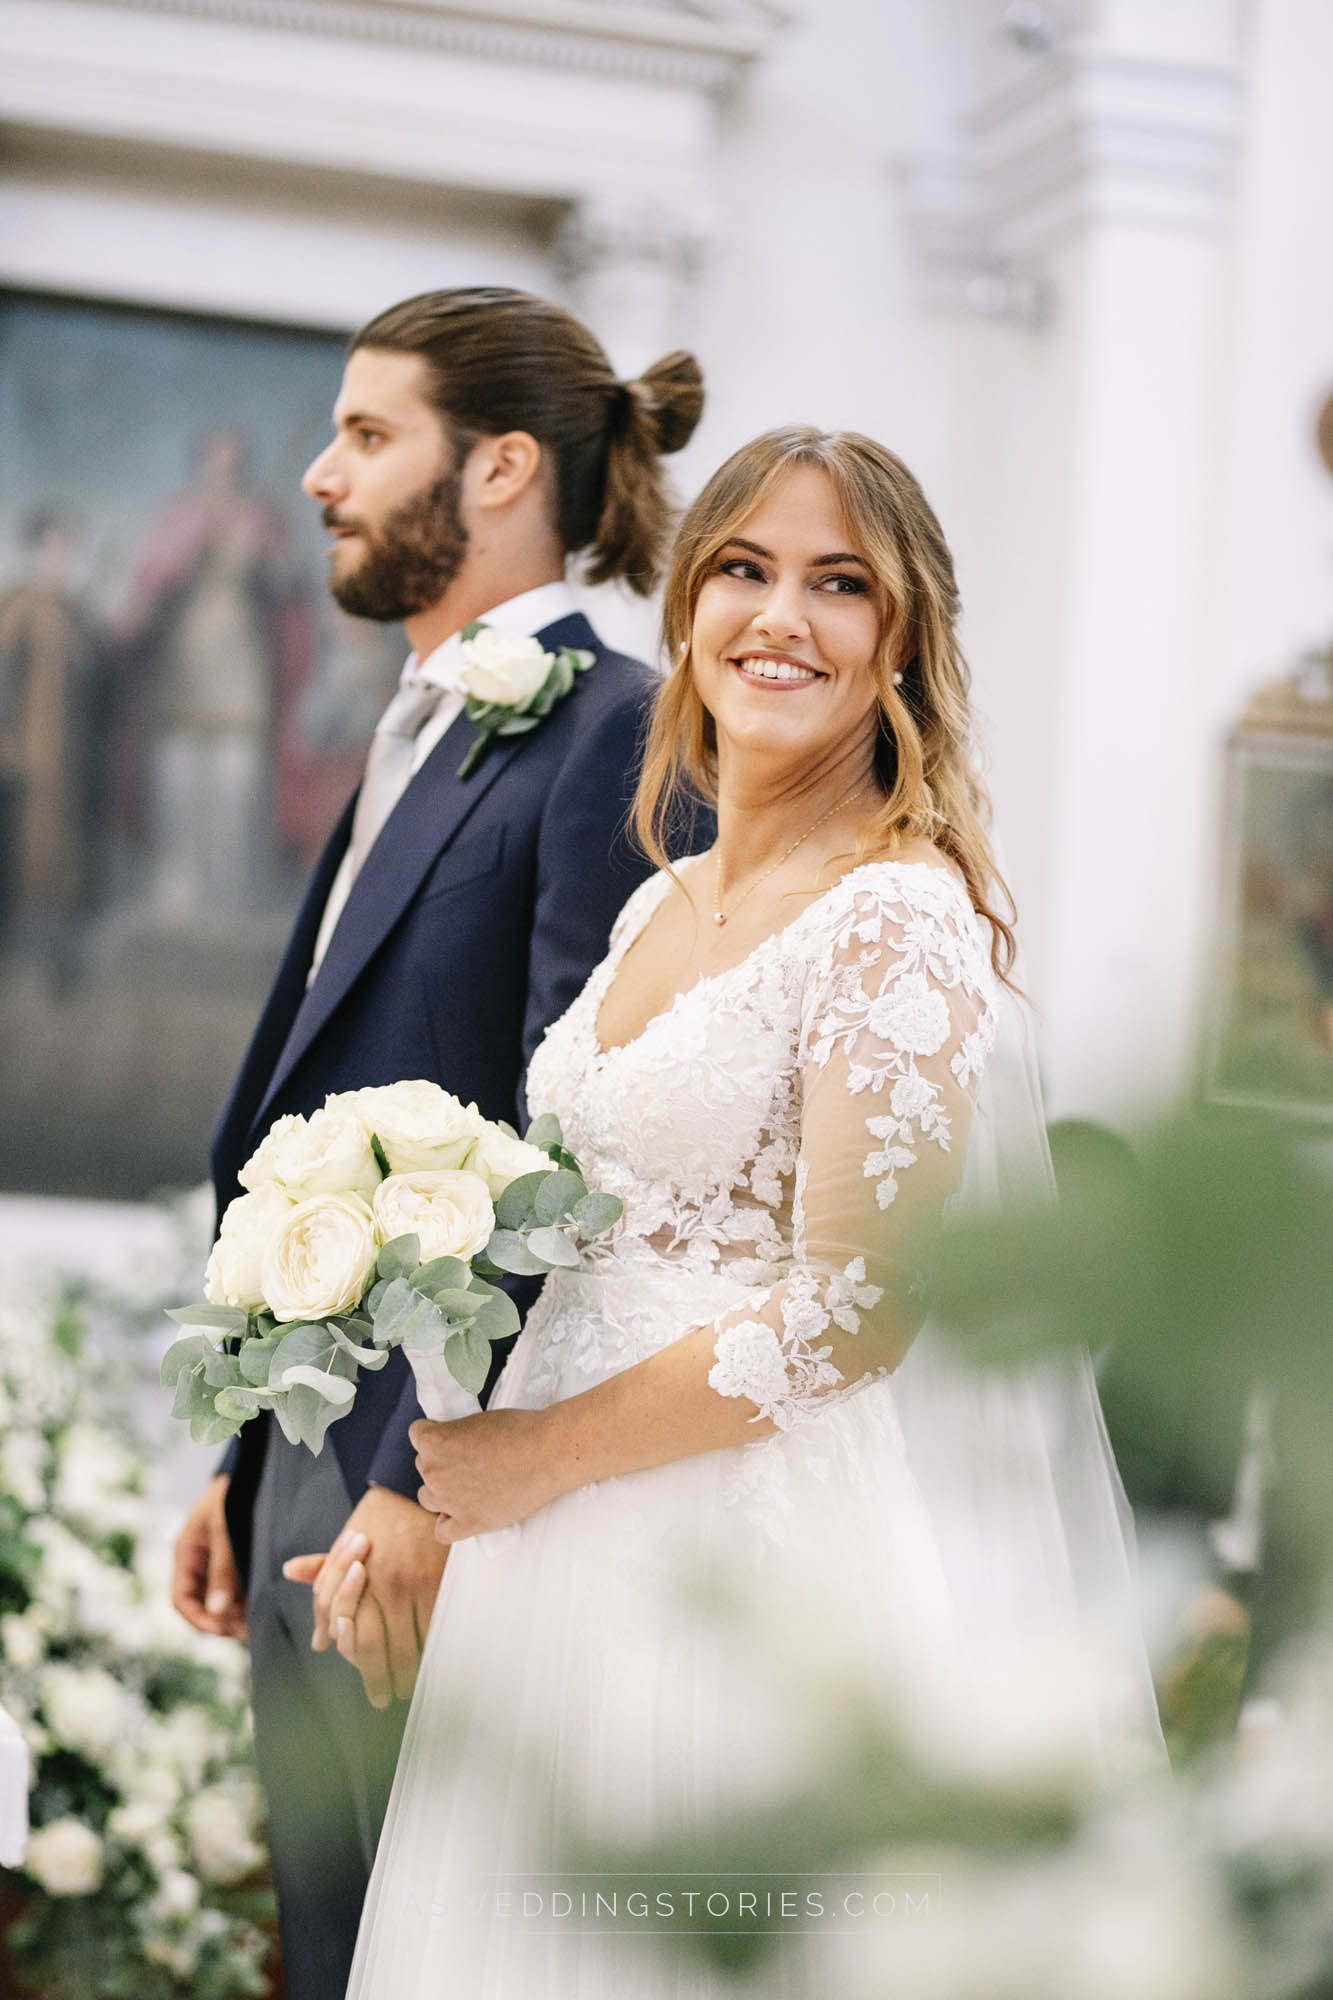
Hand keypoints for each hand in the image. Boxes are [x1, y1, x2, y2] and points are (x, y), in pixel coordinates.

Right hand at [172, 1474, 245, 1638]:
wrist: (249, 1468)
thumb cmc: (231, 1494)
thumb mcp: (224, 1531)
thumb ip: (222, 1570)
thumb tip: (217, 1610)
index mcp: (185, 1553)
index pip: (182, 1600)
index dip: (199, 1619)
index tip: (223, 1630)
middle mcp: (196, 1561)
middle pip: (201, 1603)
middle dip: (220, 1619)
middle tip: (248, 1628)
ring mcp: (213, 1560)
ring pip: (218, 1597)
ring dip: (233, 1611)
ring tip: (257, 1618)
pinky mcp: (231, 1557)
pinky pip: (232, 1585)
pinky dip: (243, 1597)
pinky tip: (260, 1602)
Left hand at [282, 1486, 445, 1708]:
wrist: (411, 1487)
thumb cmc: (376, 1517)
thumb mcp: (344, 1543)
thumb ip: (323, 1570)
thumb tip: (299, 1595)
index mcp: (352, 1581)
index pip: (353, 1637)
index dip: (363, 1668)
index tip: (373, 1690)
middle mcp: (378, 1586)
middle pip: (380, 1648)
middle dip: (385, 1680)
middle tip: (389, 1699)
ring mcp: (410, 1584)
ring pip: (411, 1643)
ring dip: (414, 1672)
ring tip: (415, 1687)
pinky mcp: (437, 1579)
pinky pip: (436, 1625)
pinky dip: (436, 1647)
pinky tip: (438, 1660)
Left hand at [410, 1408, 562, 1542]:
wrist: (547, 1453)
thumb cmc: (520, 1431)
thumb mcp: (479, 1419)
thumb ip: (456, 1434)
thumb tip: (455, 1444)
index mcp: (434, 1441)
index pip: (417, 1435)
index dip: (436, 1434)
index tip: (451, 1437)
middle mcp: (434, 1472)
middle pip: (424, 1466)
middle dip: (442, 1462)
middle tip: (468, 1459)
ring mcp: (450, 1500)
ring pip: (428, 1498)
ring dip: (442, 1491)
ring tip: (466, 1484)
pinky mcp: (469, 1522)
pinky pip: (443, 1531)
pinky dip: (449, 1524)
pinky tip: (459, 1514)